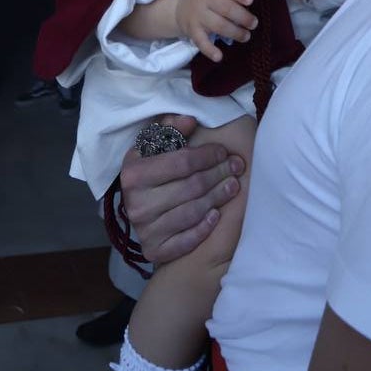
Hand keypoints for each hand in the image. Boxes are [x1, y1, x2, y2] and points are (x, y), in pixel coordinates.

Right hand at [121, 114, 245, 263]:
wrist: (139, 209)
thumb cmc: (152, 171)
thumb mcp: (154, 146)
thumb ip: (171, 129)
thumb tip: (191, 120)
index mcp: (133, 173)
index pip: (182, 162)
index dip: (207, 155)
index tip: (223, 151)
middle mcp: (136, 203)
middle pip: (191, 187)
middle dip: (218, 174)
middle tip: (236, 167)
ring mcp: (144, 229)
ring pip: (192, 212)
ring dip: (218, 197)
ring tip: (233, 186)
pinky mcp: (154, 250)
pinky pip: (186, 240)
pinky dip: (204, 227)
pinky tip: (217, 214)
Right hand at [173, 0, 256, 60]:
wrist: (179, 2)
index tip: (251, 0)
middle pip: (225, 8)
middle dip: (242, 17)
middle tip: (254, 24)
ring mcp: (197, 14)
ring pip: (217, 25)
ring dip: (235, 33)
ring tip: (246, 36)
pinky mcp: (192, 30)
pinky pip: (200, 41)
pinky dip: (209, 50)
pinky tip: (219, 56)